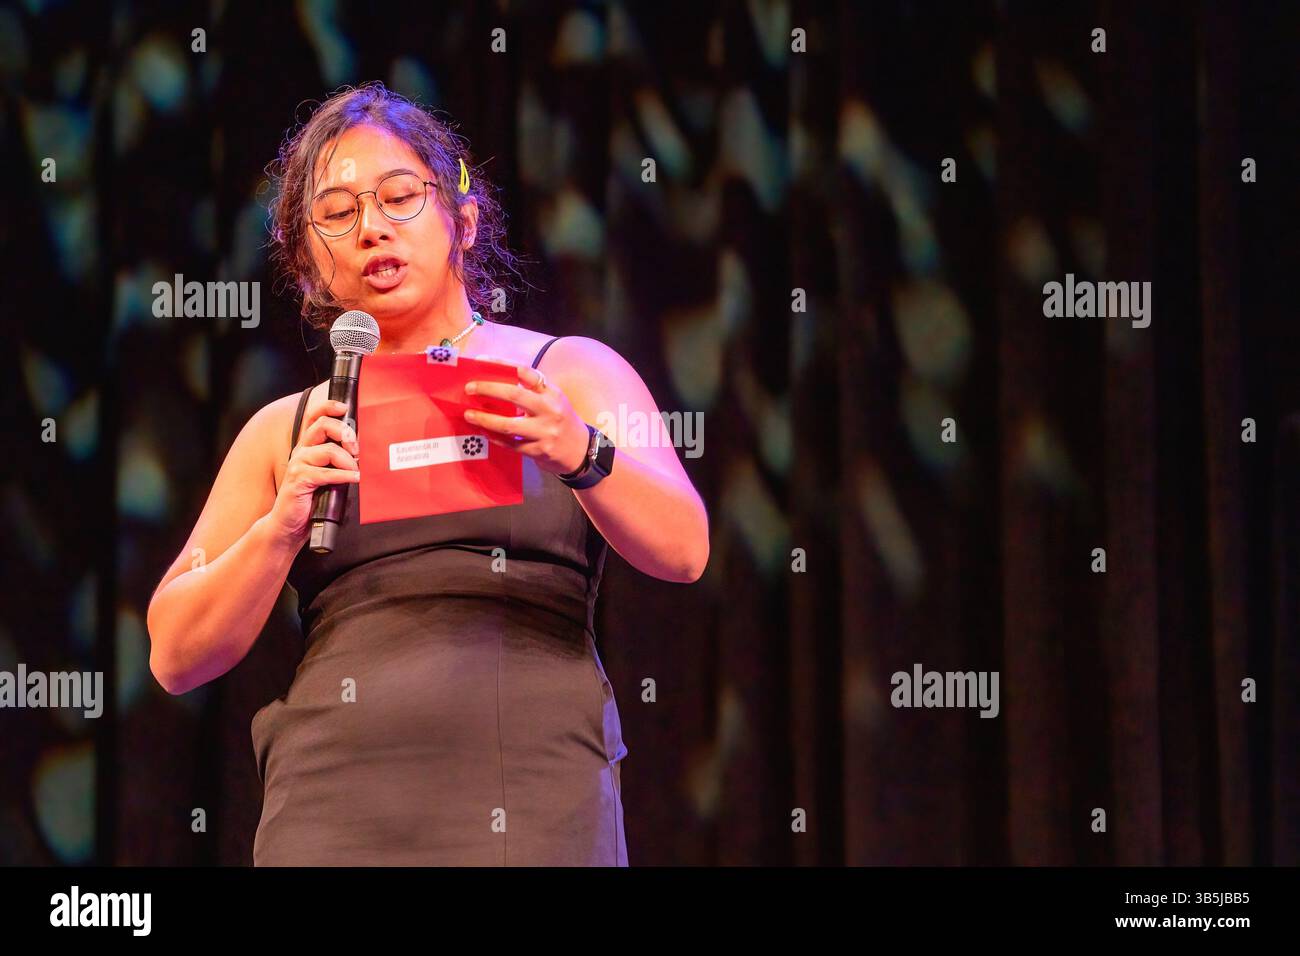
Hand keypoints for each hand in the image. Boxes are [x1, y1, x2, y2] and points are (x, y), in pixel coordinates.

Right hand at [268, 399, 360, 541]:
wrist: (289, 524)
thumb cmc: (310, 500)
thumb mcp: (326, 475)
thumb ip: (338, 462)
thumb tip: (362, 452)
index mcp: (307, 446)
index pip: (314, 418)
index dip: (328, 407)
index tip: (344, 407)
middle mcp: (301, 451)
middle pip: (323, 426)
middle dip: (345, 433)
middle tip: (356, 448)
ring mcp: (298, 465)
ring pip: (328, 450)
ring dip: (348, 461)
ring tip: (356, 471)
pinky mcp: (298, 480)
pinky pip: (326, 473)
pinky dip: (344, 476)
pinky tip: (354, 480)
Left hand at [462, 358, 590, 475]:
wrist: (579, 450)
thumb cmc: (560, 420)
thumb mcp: (552, 400)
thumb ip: (530, 391)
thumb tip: (493, 380)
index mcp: (551, 392)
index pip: (525, 371)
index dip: (501, 364)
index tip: (480, 362)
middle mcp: (550, 410)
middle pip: (515, 395)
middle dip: (488, 389)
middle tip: (469, 388)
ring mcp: (545, 432)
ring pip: (509, 425)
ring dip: (485, 419)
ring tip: (469, 415)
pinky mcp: (539, 451)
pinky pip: (511, 444)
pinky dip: (495, 438)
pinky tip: (483, 432)